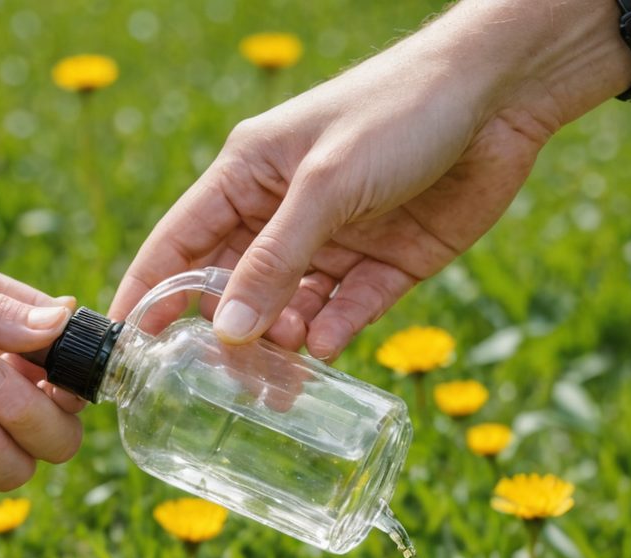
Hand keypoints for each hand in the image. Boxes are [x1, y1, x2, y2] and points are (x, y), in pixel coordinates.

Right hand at [111, 1, 630, 359]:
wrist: (504, 97)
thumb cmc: (399, 113)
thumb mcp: (324, 186)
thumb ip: (274, 261)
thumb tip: (226, 331)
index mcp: (249, 176)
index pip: (179, 242)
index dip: (149, 293)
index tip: (126, 347)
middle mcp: (284, 214)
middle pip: (234, 290)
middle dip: (227, 338)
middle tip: (226, 385)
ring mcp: (334, 243)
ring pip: (289, 313)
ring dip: (282, 349)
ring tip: (280, 387)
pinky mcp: (383, 267)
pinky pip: (344, 314)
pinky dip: (332, 336)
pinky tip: (325, 353)